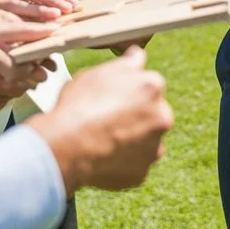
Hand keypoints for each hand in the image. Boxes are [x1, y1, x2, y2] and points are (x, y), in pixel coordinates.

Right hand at [0, 10, 56, 98]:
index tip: (60, 51)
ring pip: (26, 52)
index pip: (33, 24)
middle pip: (36, 32)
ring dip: (32, 69)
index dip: (49, 38)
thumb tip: (38, 74)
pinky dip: (15, 77)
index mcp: (0, 18)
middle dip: (49, 49)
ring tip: (39, 79)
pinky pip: (9, 66)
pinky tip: (18, 84)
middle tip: (55, 68)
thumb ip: (10, 60)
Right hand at [27, 47, 173, 193]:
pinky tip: (102, 155)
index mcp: (153, 86)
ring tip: (102, 138)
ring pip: (145, 140)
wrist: (67, 145)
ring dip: (131, 139)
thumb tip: (138, 54)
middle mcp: (162, 116)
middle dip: (134, 115)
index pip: (147, 84)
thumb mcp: (99, 72)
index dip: (126, 90)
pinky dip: (122, 162)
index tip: (111, 96)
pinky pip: (134, 165)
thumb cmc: (80, 104)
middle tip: (105, 118)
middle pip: (151, 113)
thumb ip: (126, 63)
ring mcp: (154, 147)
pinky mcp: (142, 173)